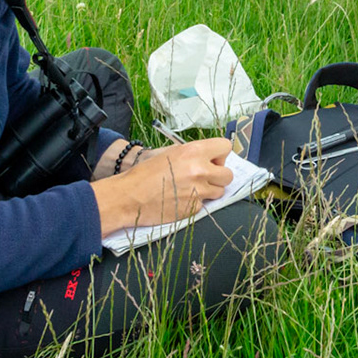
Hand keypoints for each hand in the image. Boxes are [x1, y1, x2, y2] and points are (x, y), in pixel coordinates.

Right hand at [90, 137, 233, 237]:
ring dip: (209, 190)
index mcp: (194, 151)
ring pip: (219, 192)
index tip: (212, 160)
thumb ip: (194, 153)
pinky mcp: (193, 209)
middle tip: (205, 176)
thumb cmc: (145, 173)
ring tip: (190, 188)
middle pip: (228, 174)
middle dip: (218, 175)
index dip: (219, 155)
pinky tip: (179, 199)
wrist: (129, 196)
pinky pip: (203, 205)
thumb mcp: (170, 152)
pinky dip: (195, 203)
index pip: (226, 147)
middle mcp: (200, 171)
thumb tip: (211, 157)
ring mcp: (198, 192)